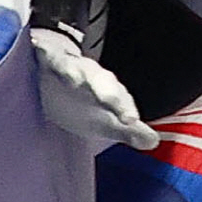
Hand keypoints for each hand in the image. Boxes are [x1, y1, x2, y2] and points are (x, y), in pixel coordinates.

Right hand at [30, 27, 157, 149]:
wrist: (51, 72)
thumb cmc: (79, 101)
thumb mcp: (103, 120)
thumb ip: (126, 131)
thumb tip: (153, 142)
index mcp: (107, 91)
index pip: (120, 100)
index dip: (125, 109)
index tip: (132, 122)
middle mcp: (92, 76)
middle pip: (103, 83)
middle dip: (109, 94)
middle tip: (114, 108)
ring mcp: (70, 66)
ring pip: (77, 67)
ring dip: (77, 73)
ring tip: (76, 81)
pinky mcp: (48, 59)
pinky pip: (51, 59)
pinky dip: (54, 61)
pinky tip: (52, 63)